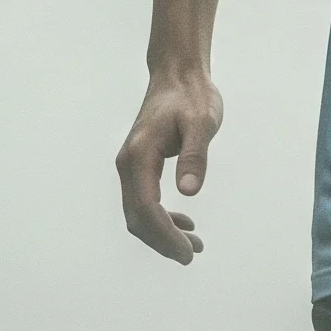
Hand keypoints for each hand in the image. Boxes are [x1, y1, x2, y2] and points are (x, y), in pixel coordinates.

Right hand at [115, 71, 220, 264]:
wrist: (178, 75)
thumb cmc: (192, 96)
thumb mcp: (201, 122)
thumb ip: (195, 155)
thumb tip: (188, 191)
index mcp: (140, 155)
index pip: (146, 207)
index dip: (165, 234)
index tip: (188, 251)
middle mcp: (128, 163)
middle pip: (137, 217)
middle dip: (162, 241)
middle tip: (192, 254)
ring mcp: (131, 165)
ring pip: (138, 212)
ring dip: (162, 232)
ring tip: (194, 245)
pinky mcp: (139, 165)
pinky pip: (144, 201)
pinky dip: (161, 217)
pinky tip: (185, 222)